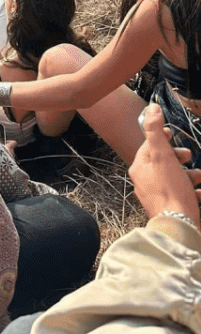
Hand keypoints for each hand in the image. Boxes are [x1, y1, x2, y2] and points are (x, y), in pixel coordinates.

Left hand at [128, 103, 200, 228]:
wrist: (178, 225)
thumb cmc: (170, 190)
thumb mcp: (162, 154)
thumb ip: (155, 131)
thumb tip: (152, 108)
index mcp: (140, 168)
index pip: (148, 146)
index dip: (161, 137)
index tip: (171, 133)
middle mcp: (144, 182)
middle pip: (162, 162)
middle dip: (178, 156)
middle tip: (188, 155)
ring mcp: (156, 196)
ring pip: (173, 178)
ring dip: (188, 174)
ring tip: (198, 175)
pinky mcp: (169, 208)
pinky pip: (181, 195)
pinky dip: (191, 190)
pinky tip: (199, 191)